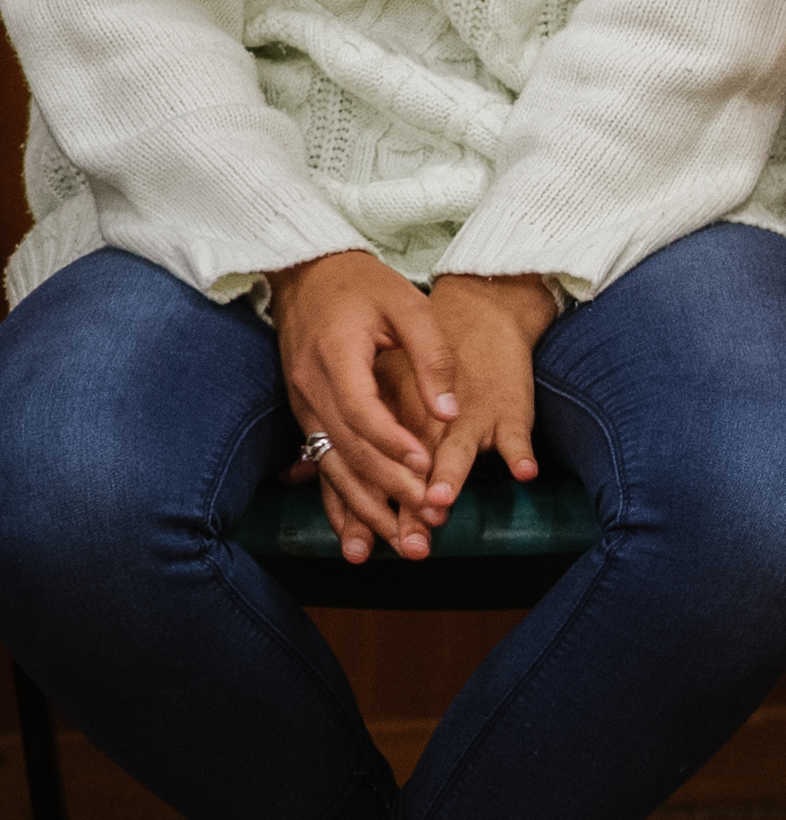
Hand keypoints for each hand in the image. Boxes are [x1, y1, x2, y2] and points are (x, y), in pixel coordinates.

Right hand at [272, 254, 549, 559]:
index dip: (394, 442)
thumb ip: (432, 357)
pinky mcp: (305, 414)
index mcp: (334, 356)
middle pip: (347, 450)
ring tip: (401, 544)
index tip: (427, 465)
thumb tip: (450, 413)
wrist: (307, 274)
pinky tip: (358, 537)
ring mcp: (301, 404)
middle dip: (388, 490)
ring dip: (365, 510)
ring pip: (332, 467)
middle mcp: (309, 387)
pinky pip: (321, 466)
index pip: (362, 411)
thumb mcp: (407, 305)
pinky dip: (342, 502)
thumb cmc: (365, 285)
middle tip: (427, 524)